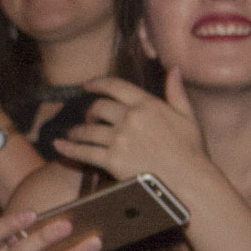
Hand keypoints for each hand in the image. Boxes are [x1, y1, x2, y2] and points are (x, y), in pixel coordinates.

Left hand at [48, 75, 211, 199]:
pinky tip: (59, 145)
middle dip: (91, 112)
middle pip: (98, 107)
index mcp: (148, 105)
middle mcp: (130, 118)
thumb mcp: (188, 117)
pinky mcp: (111, 160)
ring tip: (72, 133)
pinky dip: (68, 148)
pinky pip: (83, 151)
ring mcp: (119, 139)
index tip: (87, 85)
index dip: (98, 83)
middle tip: (88, 118)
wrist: (189, 181)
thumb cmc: (191, 151)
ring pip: (87, 130)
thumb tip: (173, 69)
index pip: (116, 86)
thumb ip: (176, 92)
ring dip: (77, 131)